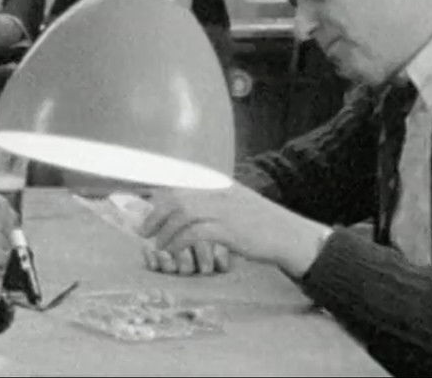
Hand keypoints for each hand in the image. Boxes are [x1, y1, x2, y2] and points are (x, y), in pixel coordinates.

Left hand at [139, 183, 327, 278]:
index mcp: (218, 182)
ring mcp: (224, 208)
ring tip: (159, 243)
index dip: (157, 191)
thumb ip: (211, 200)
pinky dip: (178, 241)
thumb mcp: (235, 202)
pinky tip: (173, 250)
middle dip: (155, 213)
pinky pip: (194, 232)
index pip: (180, 180)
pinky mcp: (229, 229)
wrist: (289, 234)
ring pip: (182, 213)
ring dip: (164, 230)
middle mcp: (218, 191)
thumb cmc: (261, 222)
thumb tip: (183, 207)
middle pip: (176, 196)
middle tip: (144, 230)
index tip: (142, 202)